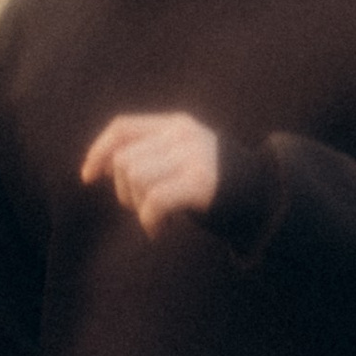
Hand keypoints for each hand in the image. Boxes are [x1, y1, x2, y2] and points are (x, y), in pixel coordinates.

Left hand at [81, 110, 221, 233]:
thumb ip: (152, 154)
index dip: (98, 151)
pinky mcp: (200, 182)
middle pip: (124, 160)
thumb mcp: (184, 158)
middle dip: (123, 192)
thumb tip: (101, 165)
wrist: (267, 199)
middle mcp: (183, 135)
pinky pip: (153, 200)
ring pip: (134, 178)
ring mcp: (193, 156)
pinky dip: (149, 220)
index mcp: (176, 124)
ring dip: (137, 206)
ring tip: (156, 218)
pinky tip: (159, 231)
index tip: (87, 177)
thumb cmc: (218, 186)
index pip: (123, 127)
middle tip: (144, 210)